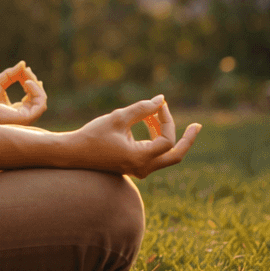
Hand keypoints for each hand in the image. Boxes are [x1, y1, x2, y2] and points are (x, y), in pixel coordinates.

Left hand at [0, 61, 46, 124]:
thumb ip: (11, 74)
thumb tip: (24, 64)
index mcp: (15, 109)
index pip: (31, 97)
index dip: (30, 82)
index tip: (25, 69)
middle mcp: (21, 115)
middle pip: (37, 98)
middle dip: (34, 82)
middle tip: (27, 71)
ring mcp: (24, 118)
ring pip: (41, 102)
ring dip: (37, 87)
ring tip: (26, 78)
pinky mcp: (24, 118)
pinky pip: (40, 106)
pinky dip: (37, 92)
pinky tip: (27, 83)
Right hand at [71, 95, 200, 178]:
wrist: (72, 153)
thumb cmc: (92, 135)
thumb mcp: (117, 118)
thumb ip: (142, 109)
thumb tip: (161, 100)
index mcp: (140, 158)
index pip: (167, 140)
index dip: (166, 120)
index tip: (158, 105)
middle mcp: (143, 168)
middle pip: (176, 156)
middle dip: (187, 139)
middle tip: (197, 126)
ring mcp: (139, 170)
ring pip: (165, 155)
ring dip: (165, 134)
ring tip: (156, 114)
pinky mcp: (134, 167)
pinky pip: (155, 156)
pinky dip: (156, 140)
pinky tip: (148, 124)